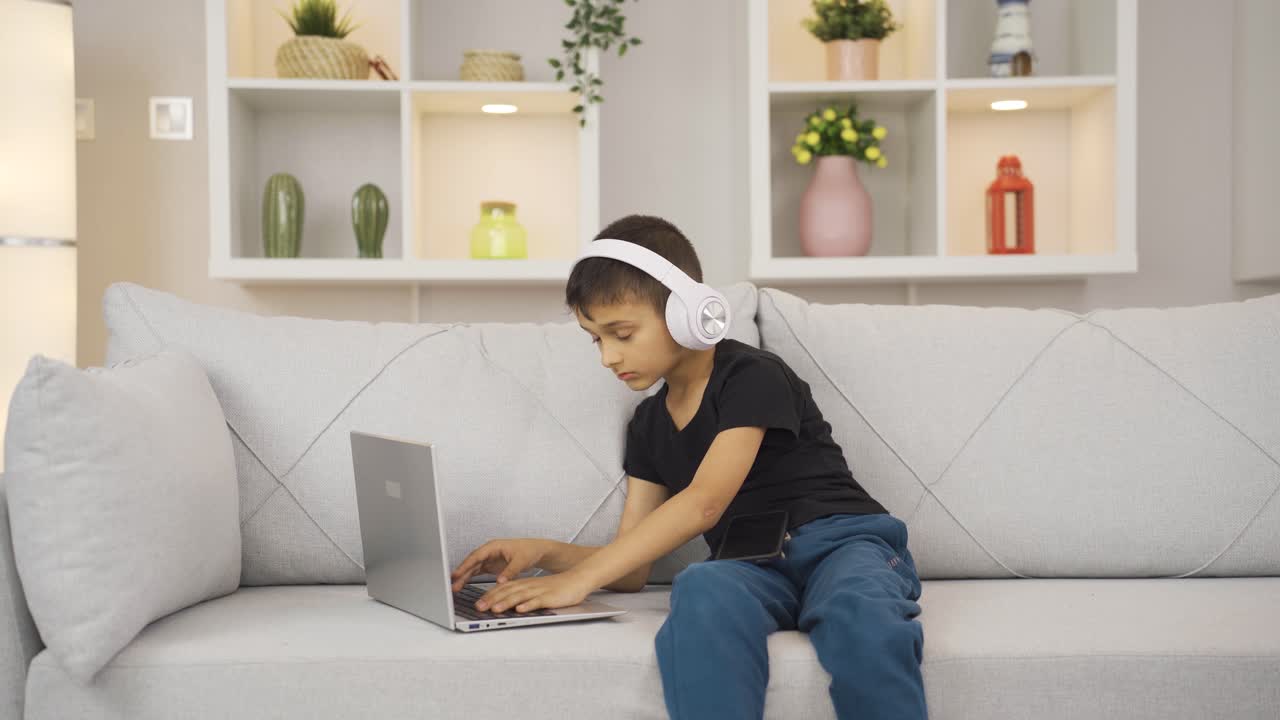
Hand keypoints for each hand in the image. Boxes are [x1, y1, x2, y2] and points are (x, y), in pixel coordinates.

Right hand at [450, 538, 550, 591]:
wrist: (537, 551)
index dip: (465, 565)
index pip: (476, 556)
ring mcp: (489, 559)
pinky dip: (470, 578)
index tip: (457, 573)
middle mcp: (489, 552)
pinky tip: (463, 585)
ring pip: (473, 568)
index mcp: (494, 546)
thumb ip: (510, 571)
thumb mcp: (521, 561)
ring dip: (464, 577)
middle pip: (472, 563)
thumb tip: (500, 581)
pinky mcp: (491, 566)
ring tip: (455, 588)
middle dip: (461, 573)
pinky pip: (477, 572)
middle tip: (452, 584)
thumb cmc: (529, 550)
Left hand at [475, 570, 595, 613]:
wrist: (579, 578)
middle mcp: (530, 586)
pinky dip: (528, 605)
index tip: (477, 604)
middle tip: (478, 608)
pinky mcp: (550, 597)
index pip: (503, 588)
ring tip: (494, 609)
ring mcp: (540, 591)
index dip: (489, 596)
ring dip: (506, 603)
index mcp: (525, 583)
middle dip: (491, 600)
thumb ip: (524, 596)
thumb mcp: (537, 590)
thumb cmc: (558, 587)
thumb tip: (509, 606)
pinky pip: (538, 601)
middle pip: (507, 592)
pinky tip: (520, 609)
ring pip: (519, 596)